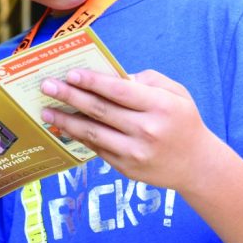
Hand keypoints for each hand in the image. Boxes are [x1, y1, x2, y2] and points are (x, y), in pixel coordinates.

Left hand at [39, 68, 218, 190]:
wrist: (197, 165)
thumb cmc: (183, 120)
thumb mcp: (176, 93)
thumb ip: (146, 81)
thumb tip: (110, 77)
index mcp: (161, 106)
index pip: (119, 91)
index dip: (92, 82)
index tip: (69, 74)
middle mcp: (147, 130)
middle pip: (100, 110)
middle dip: (69, 96)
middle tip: (46, 86)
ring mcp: (135, 152)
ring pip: (92, 133)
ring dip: (66, 120)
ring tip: (45, 111)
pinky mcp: (127, 168)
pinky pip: (97, 148)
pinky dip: (79, 136)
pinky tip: (64, 126)